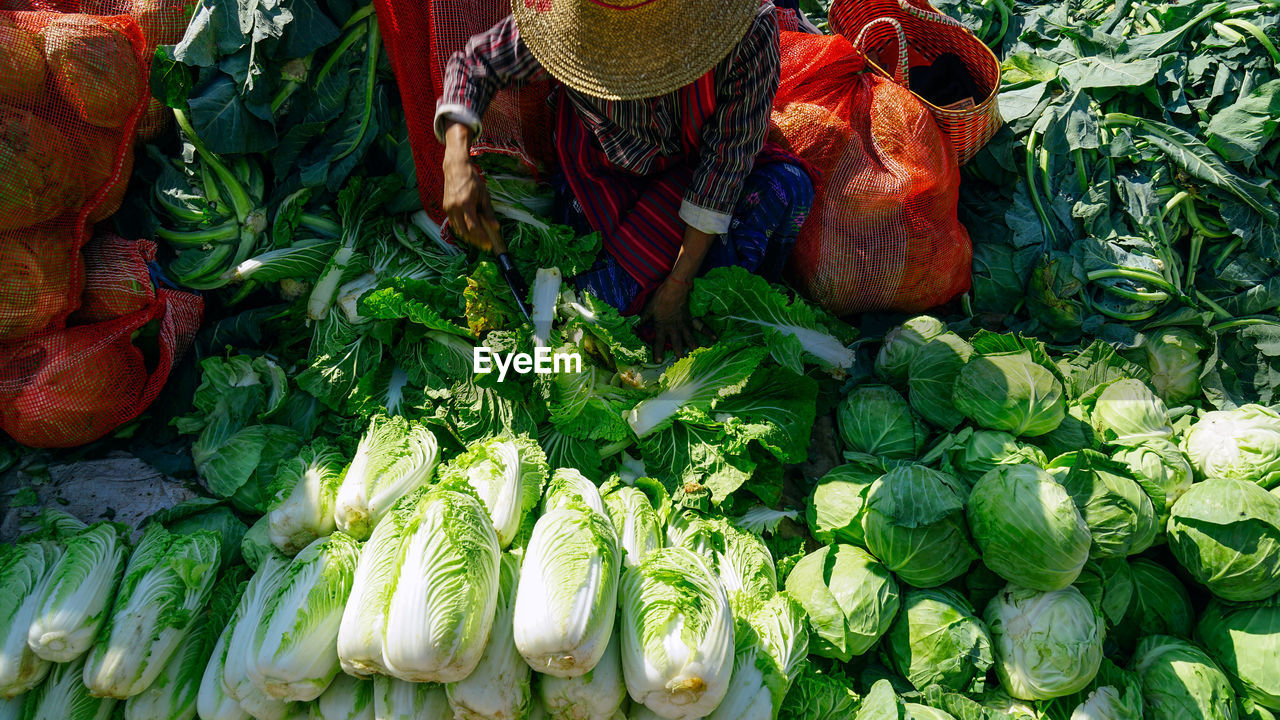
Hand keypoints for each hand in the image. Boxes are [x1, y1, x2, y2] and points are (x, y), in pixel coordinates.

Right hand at [442, 123, 499, 251]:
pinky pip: (453, 224)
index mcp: (465, 204)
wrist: (456, 168)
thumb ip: (489, 212)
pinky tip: (470, 231)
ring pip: (457, 230)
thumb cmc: (472, 180)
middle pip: (464, 232)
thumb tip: (495, 227)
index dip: (481, 238)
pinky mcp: (445, 208)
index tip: (488, 245)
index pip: (473, 227)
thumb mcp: (484, 195)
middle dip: (475, 241)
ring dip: (468, 237)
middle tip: (484, 245)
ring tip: (479, 240)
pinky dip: (461, 230)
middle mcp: (454, 208)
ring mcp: (448, 209)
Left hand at [642, 278, 711, 361]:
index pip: (658, 342)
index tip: (658, 361)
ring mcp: (684, 325)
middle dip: (678, 355)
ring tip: (696, 358)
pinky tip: (715, 338)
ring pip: (689, 340)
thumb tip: (635, 327)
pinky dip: (709, 332)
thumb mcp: (649, 309)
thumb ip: (643, 319)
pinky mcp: (691, 319)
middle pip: (677, 345)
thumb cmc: (661, 298)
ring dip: (693, 349)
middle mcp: (674, 329)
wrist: (675, 288)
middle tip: (680, 364)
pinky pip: (701, 327)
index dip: (657, 352)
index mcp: (662, 326)